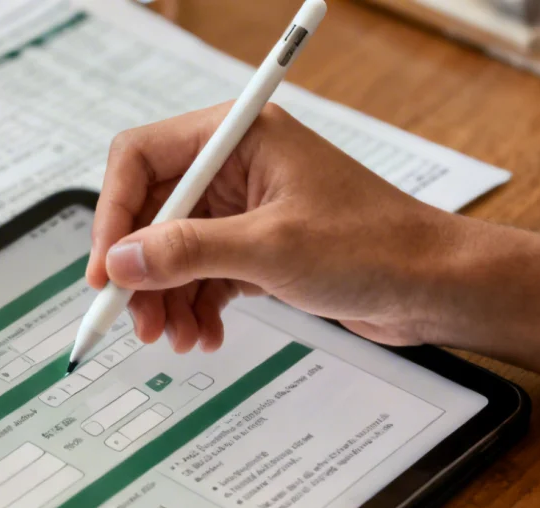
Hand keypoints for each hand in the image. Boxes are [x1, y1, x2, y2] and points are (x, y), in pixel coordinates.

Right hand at [87, 102, 472, 352]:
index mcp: (238, 137)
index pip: (141, 159)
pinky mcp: (254, 246)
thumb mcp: (270, 249)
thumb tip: (121, 262)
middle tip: (138, 320)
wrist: (434, 286)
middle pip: (151, 213)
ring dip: (166, 298)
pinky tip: (204, 335)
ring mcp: (243, 207)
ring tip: (176, 338)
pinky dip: (194, 306)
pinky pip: (200, 274)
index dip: (113, 215)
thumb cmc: (375, 246)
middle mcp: (234, 165)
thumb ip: (187, 252)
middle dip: (141, 271)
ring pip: (171, 250)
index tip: (106, 271)